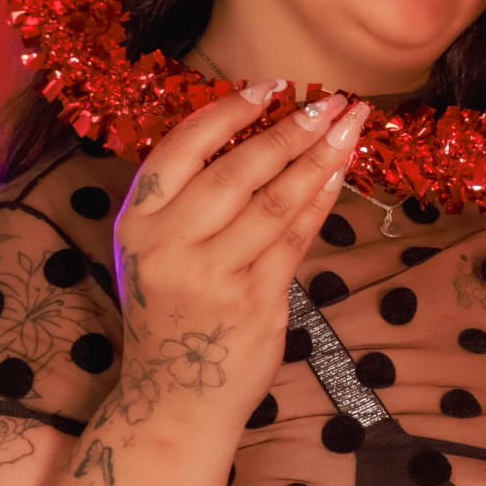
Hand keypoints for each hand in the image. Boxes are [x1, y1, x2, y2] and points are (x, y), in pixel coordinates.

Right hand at [108, 86, 368, 429]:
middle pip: (237, 171)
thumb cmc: (171, 312)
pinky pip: (295, 239)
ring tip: (349, 127)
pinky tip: (339, 174)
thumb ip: (189, 200)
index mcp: (136, 224)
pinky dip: (320, 202)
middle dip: (291, 130)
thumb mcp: (156, 252)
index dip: (229, 112)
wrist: (174, 399)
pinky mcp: (253, 303)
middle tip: (331, 101)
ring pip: (274, 202)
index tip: (272, 86)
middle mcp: (167, 248)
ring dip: (318, 159)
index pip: (181, 149)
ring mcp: (212, 278)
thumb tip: (257, 129)